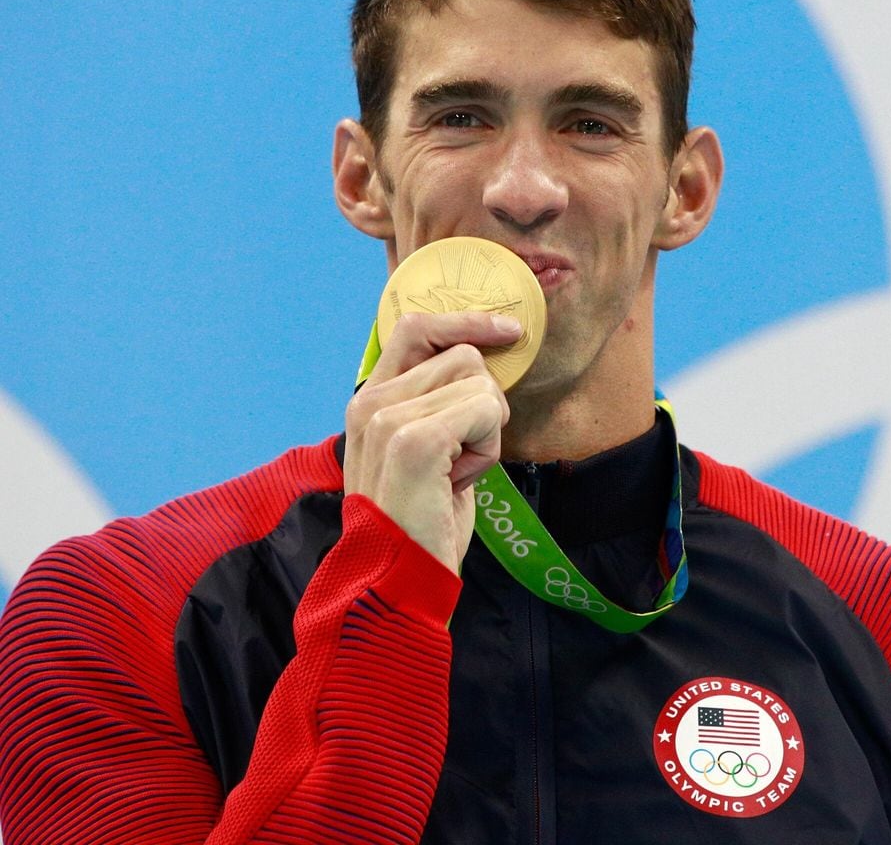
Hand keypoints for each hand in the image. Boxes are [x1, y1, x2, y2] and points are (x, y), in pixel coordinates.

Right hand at [343, 311, 521, 572]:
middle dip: (483, 404)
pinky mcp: (414, 440)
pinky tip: (460, 481)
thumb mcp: (426, 449)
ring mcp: (387, 419)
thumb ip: (438, 402)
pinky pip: (485, 410)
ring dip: (486, 430)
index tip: (508, 332)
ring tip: (456, 472)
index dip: (466, 321)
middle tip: (462, 455)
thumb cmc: (421, 520)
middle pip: (463, 355)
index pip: (416, 327)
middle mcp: (370, 402)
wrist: (400, 582)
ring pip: (479, 382)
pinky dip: (488, 448)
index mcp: (369, 401)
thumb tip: (485, 359)